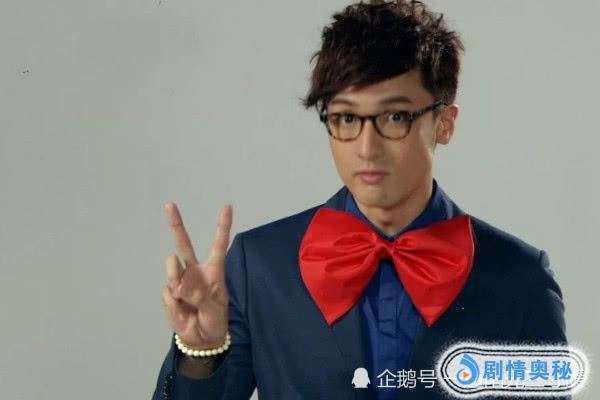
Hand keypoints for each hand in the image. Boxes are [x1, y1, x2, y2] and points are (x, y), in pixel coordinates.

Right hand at [161, 202, 231, 349]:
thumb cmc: (214, 322)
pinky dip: (174, 305)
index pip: (218, 245)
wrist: (200, 340)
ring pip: (172, 270)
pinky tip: (182, 311)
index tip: (227, 206)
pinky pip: (168, 293)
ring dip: (177, 282)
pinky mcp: (169, 293)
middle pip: (184, 244)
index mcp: (214, 271)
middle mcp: (195, 271)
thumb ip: (201, 298)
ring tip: (186, 300)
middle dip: (176, 224)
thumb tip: (183, 287)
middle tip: (170, 205)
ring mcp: (180, 281)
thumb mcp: (215, 312)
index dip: (222, 226)